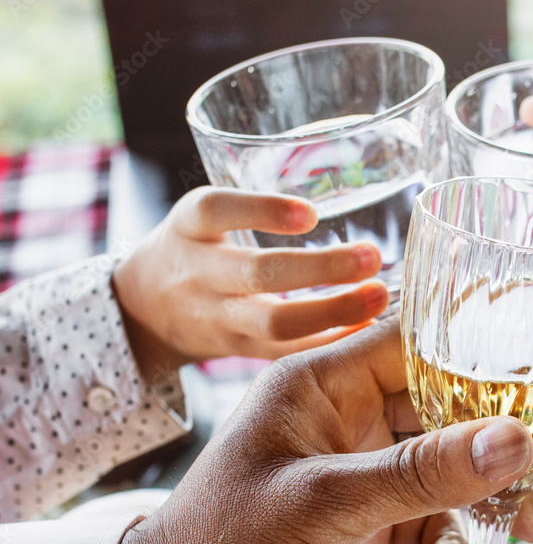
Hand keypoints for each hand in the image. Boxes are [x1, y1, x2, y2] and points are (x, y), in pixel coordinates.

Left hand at [107, 320, 532, 543]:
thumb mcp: (327, 506)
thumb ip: (422, 473)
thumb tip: (518, 441)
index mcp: (323, 384)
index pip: (418, 345)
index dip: (485, 360)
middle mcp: (344, 420)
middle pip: (446, 412)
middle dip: (501, 448)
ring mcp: (356, 474)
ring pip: (445, 473)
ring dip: (484, 504)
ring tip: (527, 532)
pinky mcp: (362, 524)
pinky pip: (426, 521)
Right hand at [112, 187, 389, 379]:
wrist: (143, 311)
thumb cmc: (195, 250)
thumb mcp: (204, 217)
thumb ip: (253, 208)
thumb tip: (353, 191)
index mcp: (188, 226)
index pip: (216, 210)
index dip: (262, 210)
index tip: (311, 214)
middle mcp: (199, 272)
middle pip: (257, 273)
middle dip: (320, 268)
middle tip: (372, 257)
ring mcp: (217, 317)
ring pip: (273, 323)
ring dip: (333, 312)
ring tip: (378, 297)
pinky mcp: (237, 351)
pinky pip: (285, 353)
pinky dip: (328, 343)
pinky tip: (365, 330)